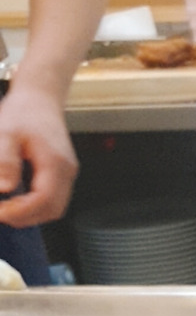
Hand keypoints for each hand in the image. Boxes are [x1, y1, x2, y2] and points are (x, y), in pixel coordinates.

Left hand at [0, 83, 78, 225]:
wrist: (40, 98)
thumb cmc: (24, 112)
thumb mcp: (5, 132)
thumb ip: (5, 161)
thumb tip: (4, 189)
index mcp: (55, 162)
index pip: (44, 200)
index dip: (21, 211)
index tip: (0, 212)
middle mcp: (67, 171)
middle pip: (53, 210)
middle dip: (26, 217)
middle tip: (1, 213)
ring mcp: (67, 173)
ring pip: (55, 208)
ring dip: (31, 214)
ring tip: (8, 209)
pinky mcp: (63, 174)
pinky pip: (54, 199)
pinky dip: (36, 206)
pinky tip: (18, 200)